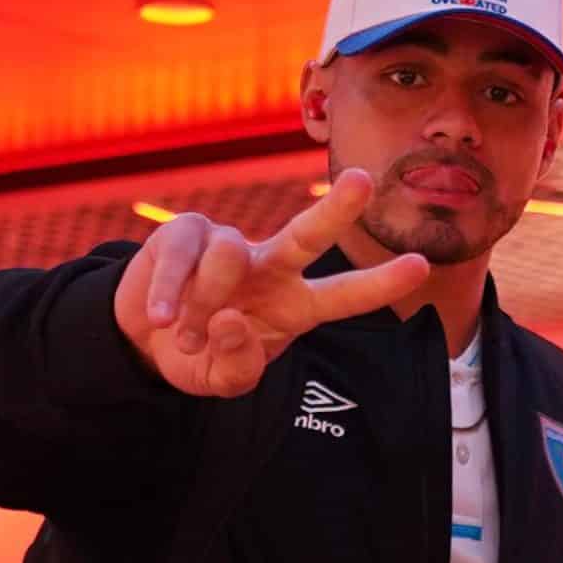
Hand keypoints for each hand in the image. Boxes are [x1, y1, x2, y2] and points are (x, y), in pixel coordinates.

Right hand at [113, 174, 432, 397]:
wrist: (142, 340)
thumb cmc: (198, 355)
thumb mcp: (221, 381)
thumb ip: (237, 365)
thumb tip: (231, 319)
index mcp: (294, 305)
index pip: (344, 295)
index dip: (380, 282)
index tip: (420, 265)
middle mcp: (271, 267)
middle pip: (308, 235)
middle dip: (336, 208)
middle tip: (362, 181)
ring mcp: (229, 243)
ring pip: (227, 260)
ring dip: (201, 307)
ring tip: (186, 333)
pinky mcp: (186, 232)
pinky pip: (183, 259)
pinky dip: (168, 296)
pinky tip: (161, 319)